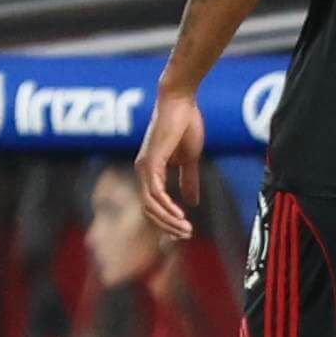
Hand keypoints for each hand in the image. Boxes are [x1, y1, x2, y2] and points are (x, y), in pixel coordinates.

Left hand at [136, 89, 204, 239]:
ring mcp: (144, 167)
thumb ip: (189, 180)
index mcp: (151, 171)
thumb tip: (192, 202)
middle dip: (168, 226)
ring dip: (168, 220)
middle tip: (187, 235)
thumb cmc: (185, 124)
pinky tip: (180, 214)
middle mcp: (143, 171)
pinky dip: (166, 206)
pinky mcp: (151, 162)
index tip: (184, 231)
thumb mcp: (190, 158)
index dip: (168, 220)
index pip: (154, 204)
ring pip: (150, 205)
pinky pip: (155, 193)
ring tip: (186, 229)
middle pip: (150, 209)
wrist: (181, 101)